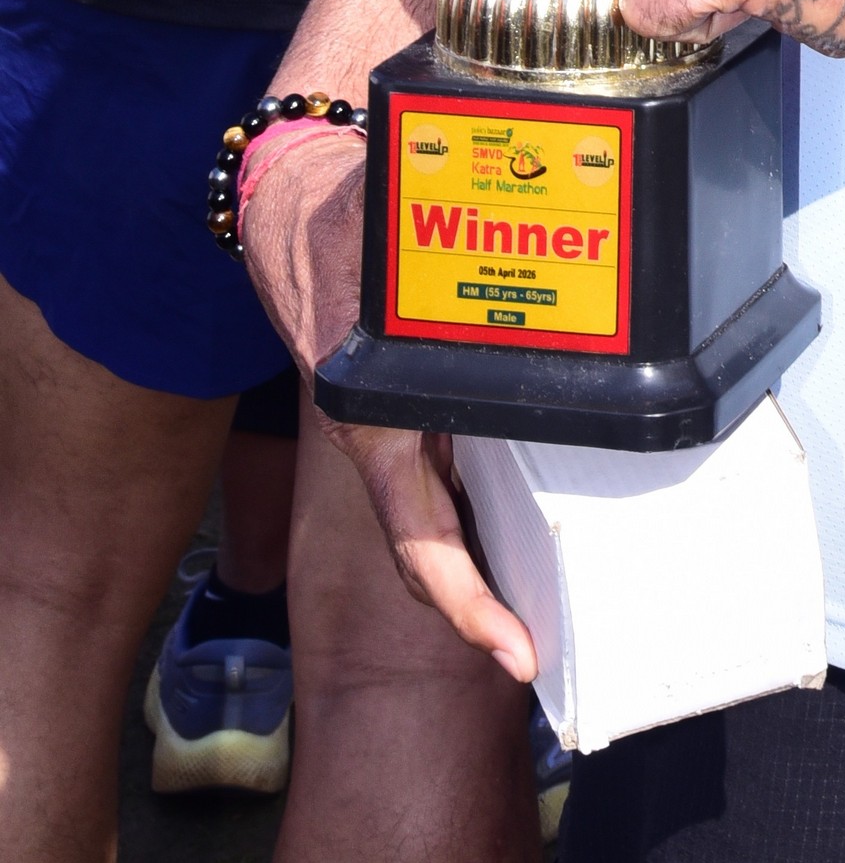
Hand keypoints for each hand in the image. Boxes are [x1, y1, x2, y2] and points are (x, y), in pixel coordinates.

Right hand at [243, 129, 536, 681]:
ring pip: (432, 521)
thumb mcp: (377, 233)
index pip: (418, 534)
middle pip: (429, 550)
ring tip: (542, 600)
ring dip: (476, 560)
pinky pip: (435, 475)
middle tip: (540, 647)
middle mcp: (377, 438)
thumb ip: (421, 255)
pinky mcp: (402, 411)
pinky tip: (522, 506)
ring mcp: (387, 431)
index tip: (513, 646)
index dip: (465, 600)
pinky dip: (469, 506)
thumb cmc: (332, 226)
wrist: (285, 215)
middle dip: (481, 603)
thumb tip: (460, 252)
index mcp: (369, 417)